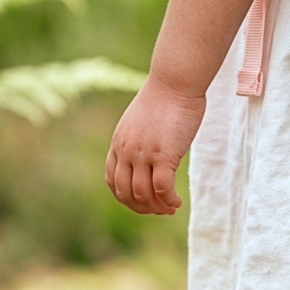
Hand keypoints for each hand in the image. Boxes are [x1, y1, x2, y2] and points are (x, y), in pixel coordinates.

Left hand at [106, 75, 205, 214]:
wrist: (176, 80)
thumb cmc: (167, 95)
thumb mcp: (143, 119)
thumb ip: (141, 138)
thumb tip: (151, 152)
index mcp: (118, 142)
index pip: (113, 181)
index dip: (126, 197)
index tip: (143, 201)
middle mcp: (126, 151)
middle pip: (125, 193)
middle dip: (142, 207)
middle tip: (159, 209)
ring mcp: (143, 154)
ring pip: (143, 195)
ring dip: (157, 207)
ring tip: (170, 207)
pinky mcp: (163, 154)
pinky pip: (162, 188)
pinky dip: (169, 200)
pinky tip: (177, 201)